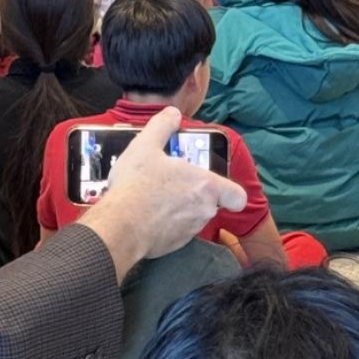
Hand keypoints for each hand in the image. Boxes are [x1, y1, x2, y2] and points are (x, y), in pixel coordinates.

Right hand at [85, 107, 245, 266]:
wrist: (121, 225)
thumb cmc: (138, 183)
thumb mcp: (146, 145)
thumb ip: (163, 126)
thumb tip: (174, 113)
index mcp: (205, 185)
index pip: (237, 196)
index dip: (230, 192)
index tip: (215, 185)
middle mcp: (205, 210)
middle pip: (211, 203)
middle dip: (194, 194)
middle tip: (172, 182)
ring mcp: (191, 231)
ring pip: (194, 217)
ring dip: (181, 208)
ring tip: (156, 196)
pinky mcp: (176, 245)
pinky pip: (178, 231)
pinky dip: (168, 224)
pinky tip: (148, 214)